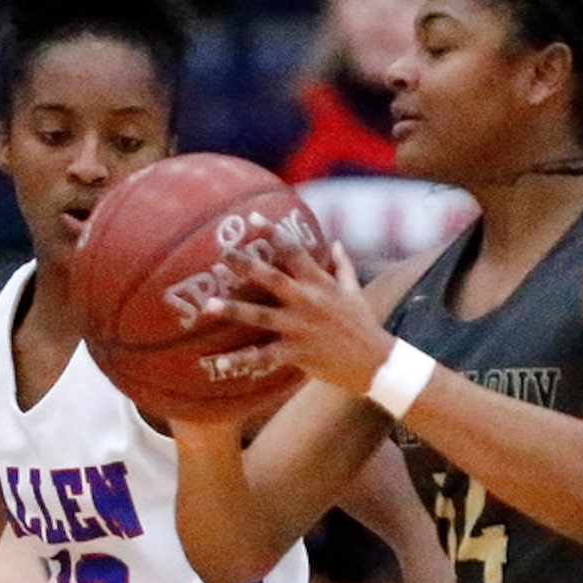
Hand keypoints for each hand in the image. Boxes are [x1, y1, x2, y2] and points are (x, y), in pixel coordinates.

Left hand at [200, 239, 392, 396]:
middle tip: (222, 253)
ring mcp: (299, 328)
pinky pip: (263, 358)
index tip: (251, 217)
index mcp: (319, 283)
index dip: (272, 232)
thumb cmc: (363, 326)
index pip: (294, 250)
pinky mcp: (297, 354)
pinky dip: (241, 362)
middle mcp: (306, 301)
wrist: (374, 362)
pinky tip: (218, 365)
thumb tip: (337, 243)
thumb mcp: (355, 292)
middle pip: (272, 278)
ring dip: (234, 310)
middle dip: (247, 265)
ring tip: (207, 306)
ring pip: (261, 316)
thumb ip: (344, 266)